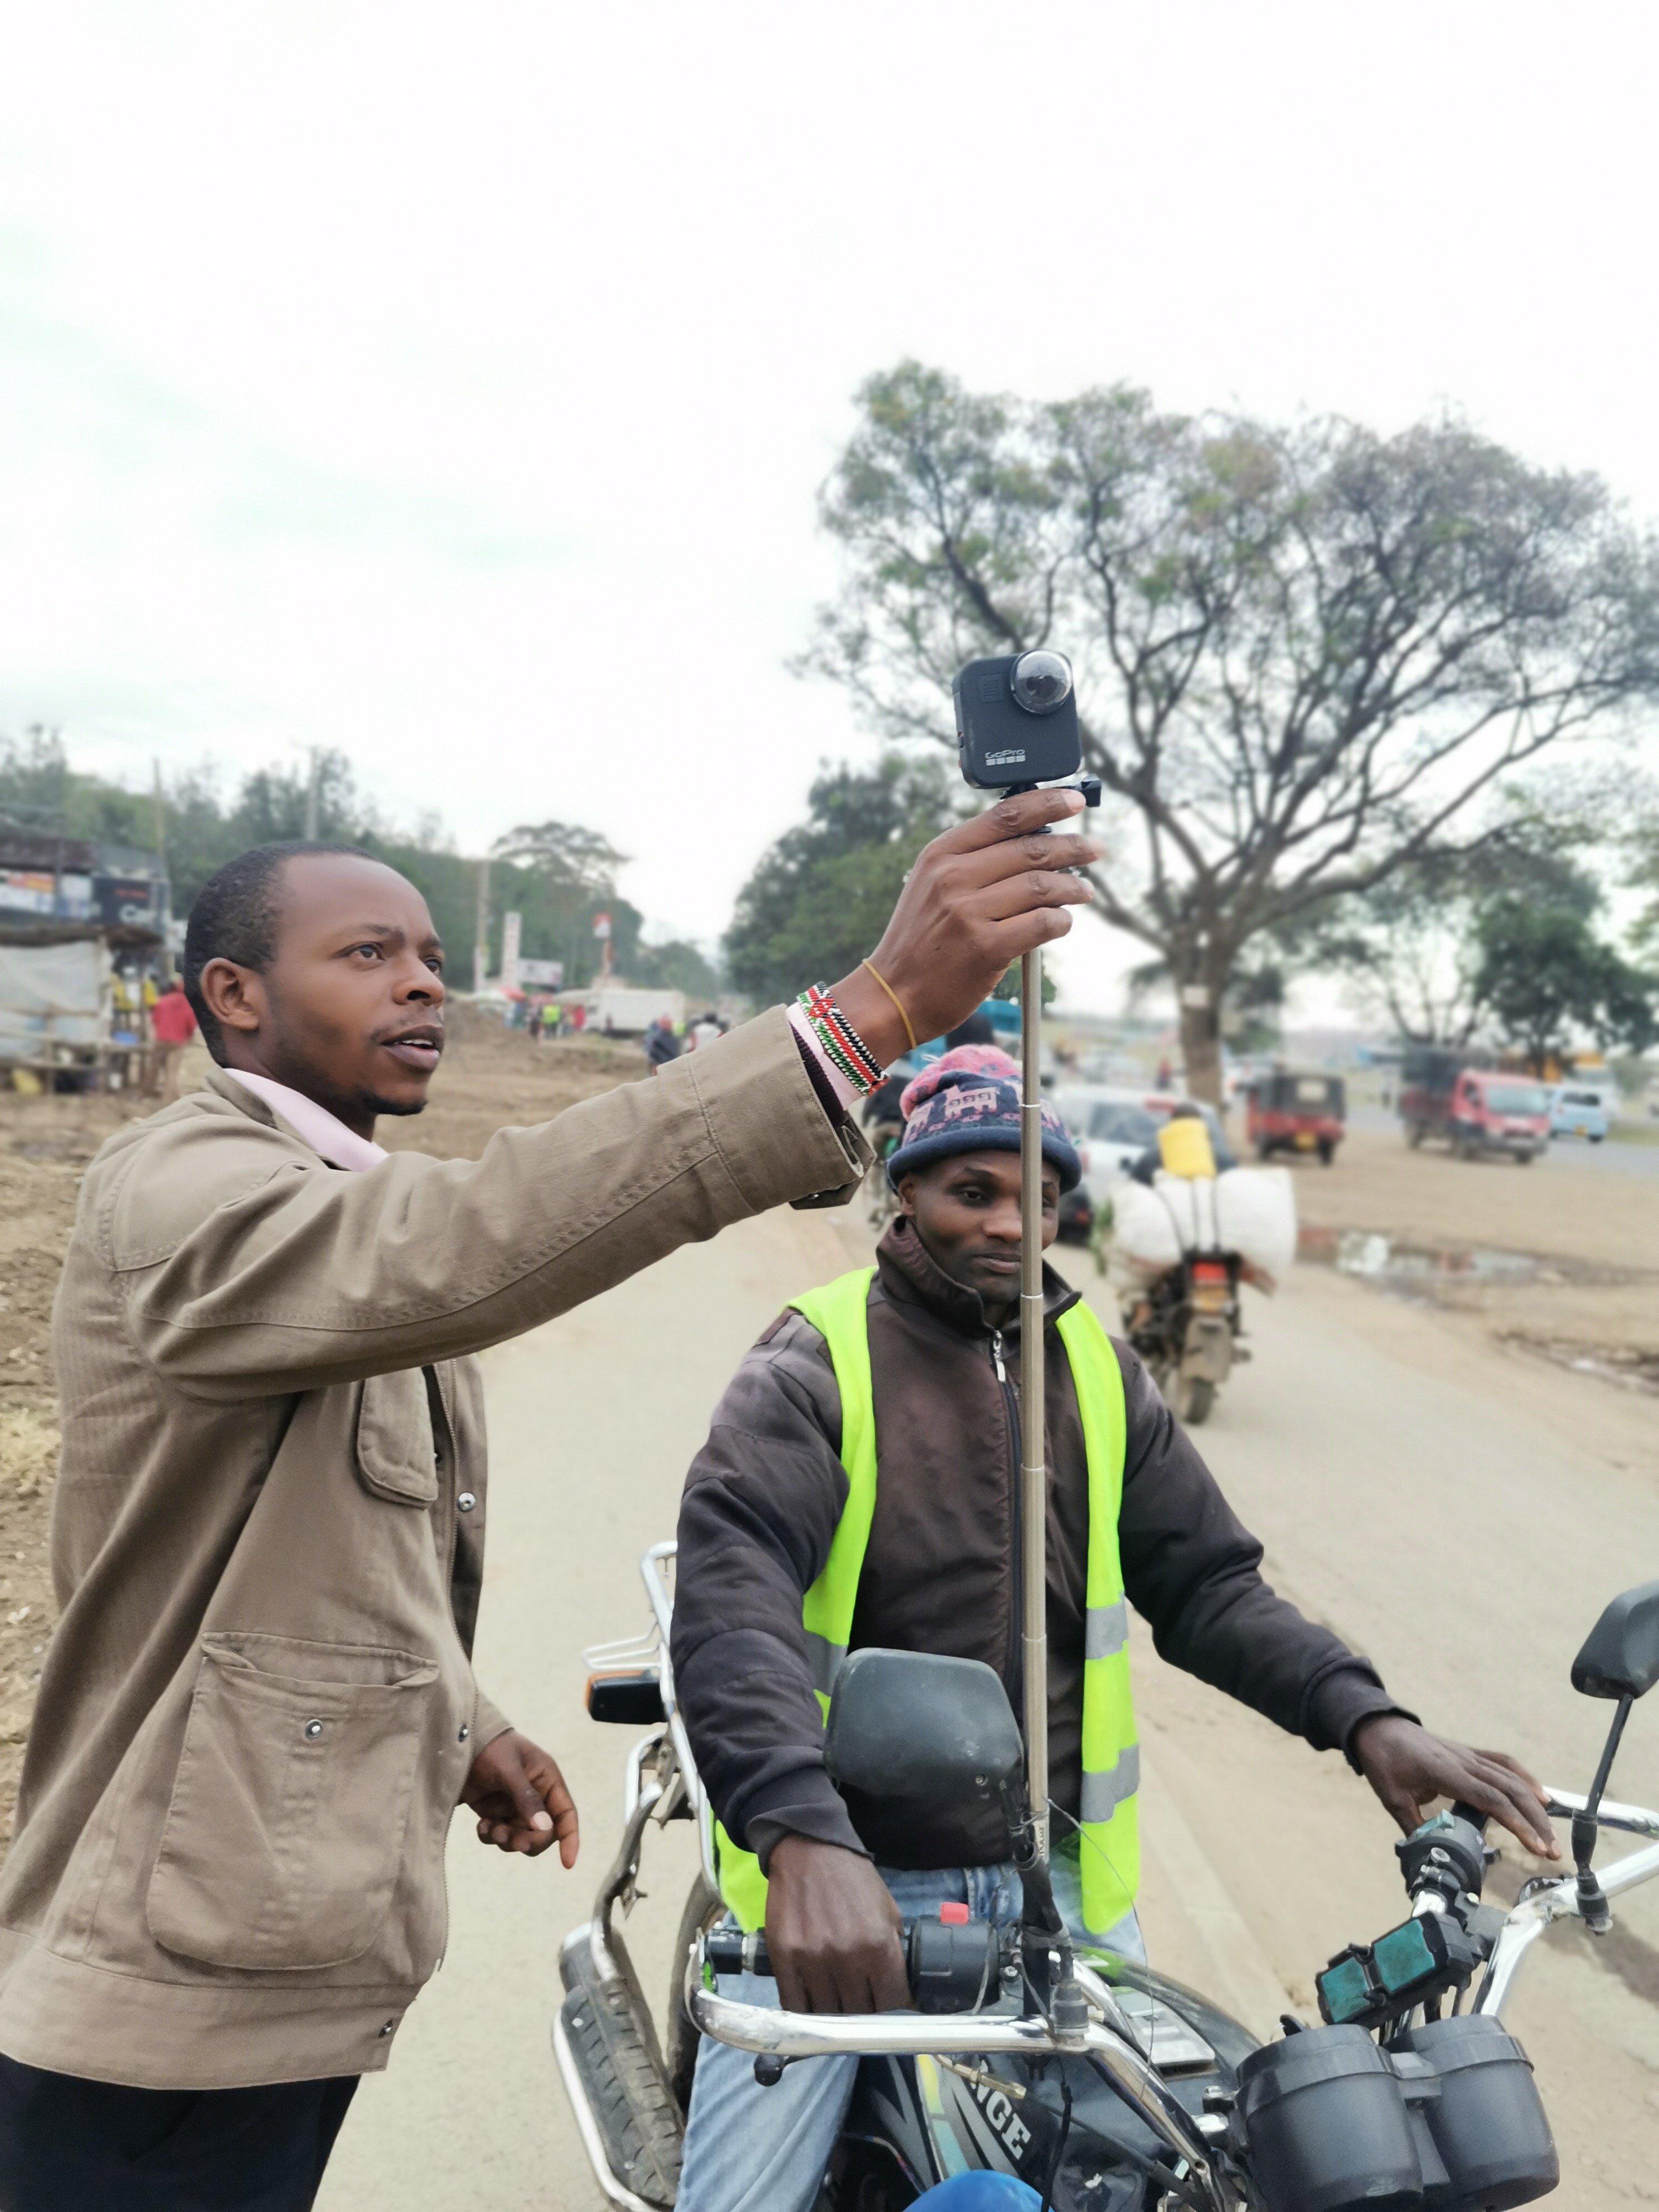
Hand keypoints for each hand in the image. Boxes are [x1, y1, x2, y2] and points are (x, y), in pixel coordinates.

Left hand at [460, 1730, 579, 1864]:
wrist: (457, 1743)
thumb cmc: (489, 1747)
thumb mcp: (508, 1770)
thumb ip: (526, 1798)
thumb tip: (544, 1828)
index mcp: (547, 1779)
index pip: (566, 1813)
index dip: (570, 1838)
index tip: (567, 1863)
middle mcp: (535, 1796)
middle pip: (543, 1833)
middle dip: (527, 1840)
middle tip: (509, 1839)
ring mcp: (514, 1806)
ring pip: (520, 1838)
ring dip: (506, 1839)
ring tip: (489, 1828)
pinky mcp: (495, 1812)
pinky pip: (500, 1836)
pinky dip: (491, 1836)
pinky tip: (481, 1825)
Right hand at [764, 1835, 909, 2013]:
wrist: (810, 1849)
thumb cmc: (853, 1879)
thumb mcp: (888, 1909)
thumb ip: (895, 1951)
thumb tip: (905, 1993)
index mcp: (878, 1944)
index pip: (892, 2003)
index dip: (894, 2008)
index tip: (890, 2006)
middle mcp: (846, 1955)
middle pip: (859, 2013)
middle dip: (864, 2011)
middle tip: (862, 2000)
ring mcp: (811, 1958)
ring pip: (827, 2014)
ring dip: (835, 2014)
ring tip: (838, 2001)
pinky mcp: (783, 1956)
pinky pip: (793, 2004)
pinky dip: (804, 2010)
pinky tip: (812, 2002)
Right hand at [830, 788, 1101, 1065]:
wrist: (894, 994)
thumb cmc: (922, 940)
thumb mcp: (932, 885)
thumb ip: (973, 859)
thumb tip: (1034, 838)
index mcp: (941, 854)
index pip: (1004, 815)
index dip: (1047, 803)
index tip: (1075, 800)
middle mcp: (953, 878)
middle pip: (1030, 849)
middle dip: (1072, 847)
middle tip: (1094, 849)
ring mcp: (968, 913)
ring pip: (1041, 886)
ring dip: (1072, 887)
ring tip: (1084, 891)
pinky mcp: (986, 948)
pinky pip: (1041, 924)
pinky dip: (1060, 921)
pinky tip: (1062, 922)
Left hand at [1352, 1714, 1558, 1859]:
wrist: (1377, 1727)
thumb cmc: (1384, 1761)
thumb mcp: (1392, 1798)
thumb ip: (1414, 1827)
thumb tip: (1430, 1857)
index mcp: (1447, 1773)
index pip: (1491, 1799)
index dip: (1517, 1823)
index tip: (1536, 1847)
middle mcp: (1465, 1762)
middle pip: (1511, 1790)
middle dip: (1535, 1822)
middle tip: (1552, 1852)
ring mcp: (1470, 1755)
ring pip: (1513, 1779)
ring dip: (1535, 1806)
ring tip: (1551, 1836)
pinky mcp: (1470, 1753)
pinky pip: (1505, 1764)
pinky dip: (1526, 1779)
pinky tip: (1541, 1797)